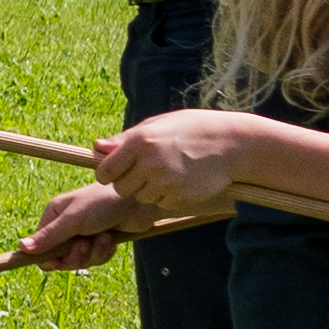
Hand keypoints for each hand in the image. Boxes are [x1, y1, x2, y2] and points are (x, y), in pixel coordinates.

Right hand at [23, 180, 131, 271]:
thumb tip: (21, 248)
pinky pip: (96, 259)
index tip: (60, 261)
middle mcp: (66, 226)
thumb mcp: (73, 220)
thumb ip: (49, 236)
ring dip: (93, 253)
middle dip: (76, 255)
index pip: (40, 246)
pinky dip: (104, 253)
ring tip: (103, 237)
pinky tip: (111, 240)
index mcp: (54, 215)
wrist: (137, 201)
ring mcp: (83, 235)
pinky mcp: (100, 242)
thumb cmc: (102, 203)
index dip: (49, 258)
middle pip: (61, 258)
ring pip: (80, 261)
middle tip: (86, 244)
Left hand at [92, 105, 254, 218]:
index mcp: (140, 141)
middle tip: (145, 172)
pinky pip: (160, 203)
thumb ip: (125, 139)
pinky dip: (166, 196)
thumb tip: (96, 147)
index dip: (107, 174)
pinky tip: (180, 181)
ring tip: (167, 172)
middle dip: (127, 183)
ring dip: (148, 190)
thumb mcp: (157, 125)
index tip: (114, 173)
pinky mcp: (179, 196)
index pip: (105, 170)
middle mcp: (149, 162)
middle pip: (120, 188)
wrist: (231, 144)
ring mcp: (165, 182)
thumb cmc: (191, 129)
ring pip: (140, 197)